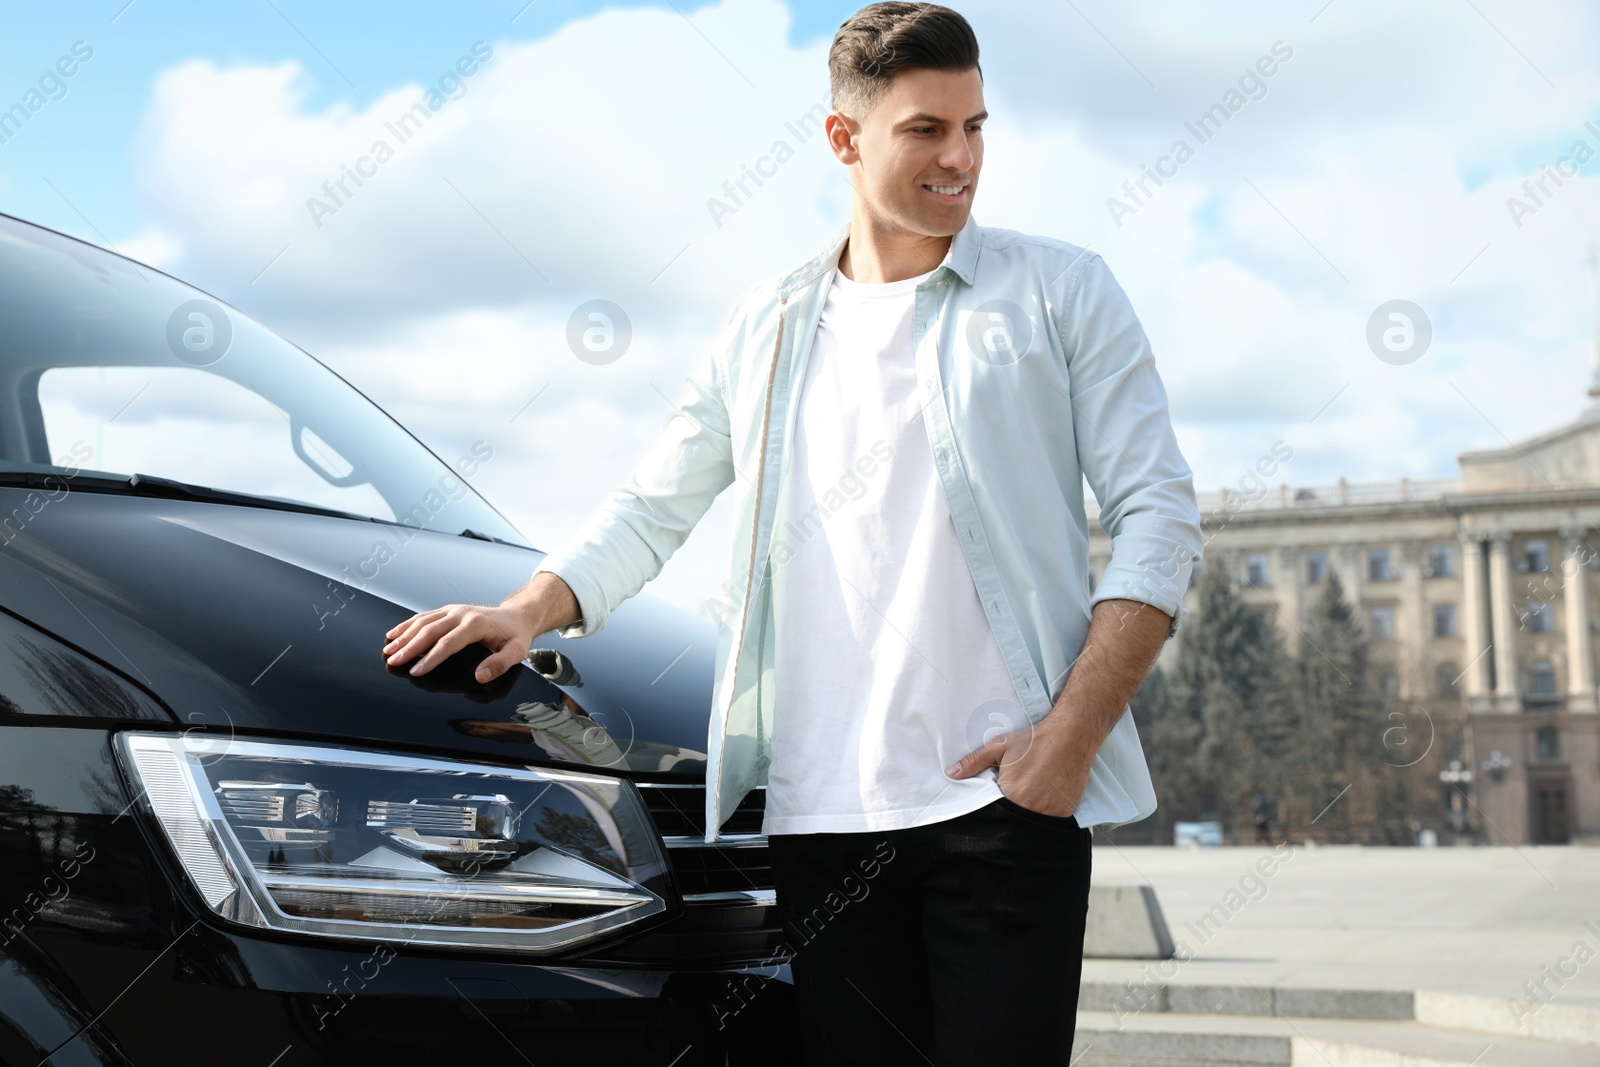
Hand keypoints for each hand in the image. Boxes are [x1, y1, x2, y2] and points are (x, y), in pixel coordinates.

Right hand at [382, 603, 537, 683]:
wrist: (517, 615)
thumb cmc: (516, 636)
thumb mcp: (516, 652)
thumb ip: (500, 664)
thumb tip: (480, 676)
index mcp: (476, 624)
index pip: (449, 643)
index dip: (431, 658)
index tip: (416, 672)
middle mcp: (461, 614)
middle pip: (430, 630)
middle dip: (409, 647)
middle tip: (392, 661)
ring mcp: (453, 610)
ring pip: (423, 621)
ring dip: (403, 635)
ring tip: (387, 650)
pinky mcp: (448, 611)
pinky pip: (424, 616)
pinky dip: (407, 625)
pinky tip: (393, 634)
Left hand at [945, 716, 1094, 818]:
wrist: (1071, 736)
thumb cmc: (1035, 740)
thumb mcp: (999, 747)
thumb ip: (973, 762)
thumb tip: (951, 773)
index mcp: (1011, 793)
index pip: (994, 810)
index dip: (993, 805)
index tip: (998, 795)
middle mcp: (1029, 807)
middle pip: (1012, 818)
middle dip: (1010, 809)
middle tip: (1018, 789)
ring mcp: (1049, 812)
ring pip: (1030, 823)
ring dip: (1027, 811)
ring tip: (1032, 792)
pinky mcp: (1065, 813)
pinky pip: (1049, 822)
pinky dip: (1045, 814)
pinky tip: (1045, 796)